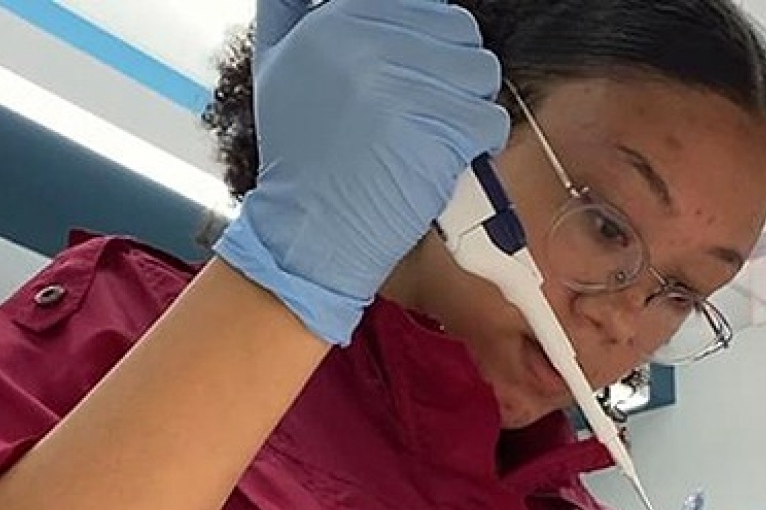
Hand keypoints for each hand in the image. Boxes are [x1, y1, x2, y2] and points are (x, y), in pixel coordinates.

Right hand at [213, 0, 509, 344]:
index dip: (431, 37)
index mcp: (334, 20)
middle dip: (455, 69)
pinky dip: (481, 143)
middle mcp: (369, 44)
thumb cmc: (299, 157)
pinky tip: (451, 158)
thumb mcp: (275, 65)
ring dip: (471, 103)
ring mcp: (404, 88)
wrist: (309, 231)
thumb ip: (291, 9)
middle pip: (459, 30)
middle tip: (433, 107)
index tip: (424, 70)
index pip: (420, 3)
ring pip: (481, 71)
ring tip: (441, 132)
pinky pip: (490, 119)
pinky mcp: (437, 131)